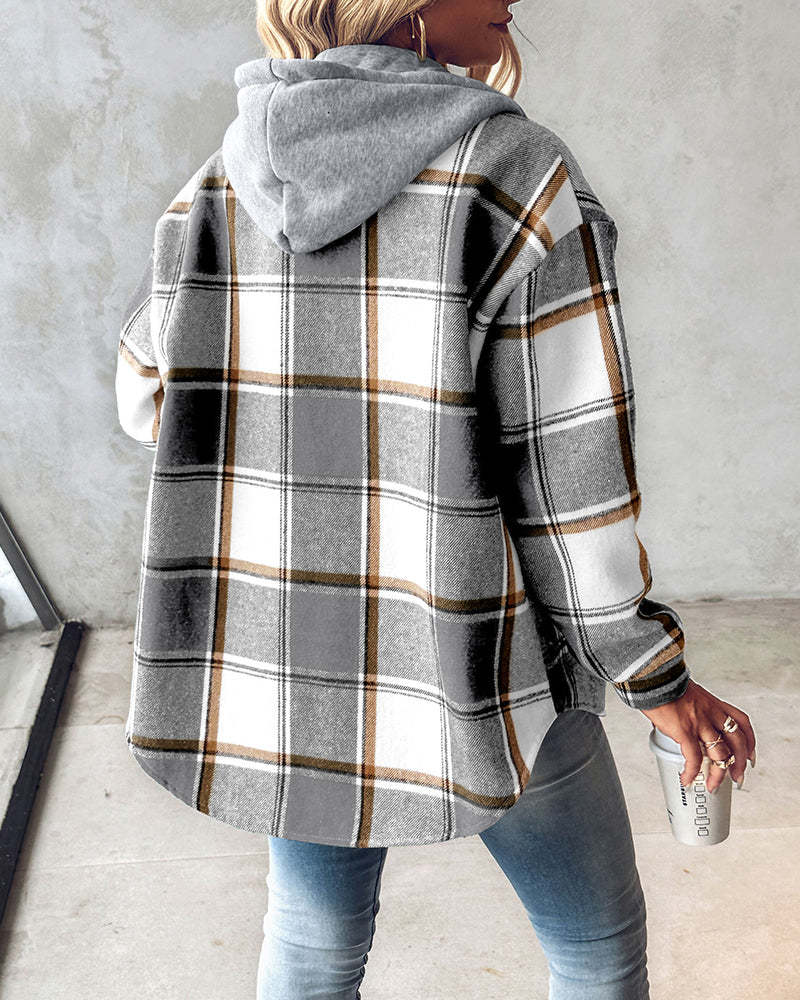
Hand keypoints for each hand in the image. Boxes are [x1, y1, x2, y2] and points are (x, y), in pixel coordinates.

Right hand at [639, 678, 755, 790]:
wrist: (653, 676)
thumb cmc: (664, 682)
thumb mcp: (687, 693)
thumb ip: (692, 708)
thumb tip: (682, 719)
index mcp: (713, 703)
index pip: (741, 722)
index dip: (749, 741)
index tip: (749, 755)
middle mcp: (711, 713)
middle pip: (737, 742)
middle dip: (740, 763)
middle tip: (737, 777)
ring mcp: (700, 722)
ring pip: (719, 754)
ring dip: (718, 774)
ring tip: (712, 785)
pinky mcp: (684, 730)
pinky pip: (694, 757)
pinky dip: (692, 772)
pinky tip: (687, 778)